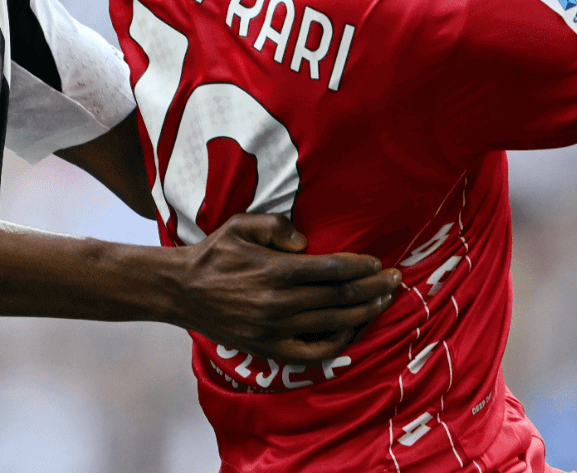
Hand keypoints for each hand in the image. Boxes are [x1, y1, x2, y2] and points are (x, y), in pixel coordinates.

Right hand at [167, 213, 399, 364]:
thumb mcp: (241, 225)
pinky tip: (351, 331)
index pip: (332, 269)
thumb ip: (277, 226)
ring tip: (383, 301)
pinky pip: (313, 352)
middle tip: (395, 280)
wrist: (181, 290)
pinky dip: (337, 343)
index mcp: (276, 270)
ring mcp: (275, 329)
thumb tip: (307, 242)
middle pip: (340, 297)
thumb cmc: (215, 254)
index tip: (378, 263)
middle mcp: (279, 302)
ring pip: (333, 324)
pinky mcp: (269, 348)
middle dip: (373, 288)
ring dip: (364, 313)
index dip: (360, 267)